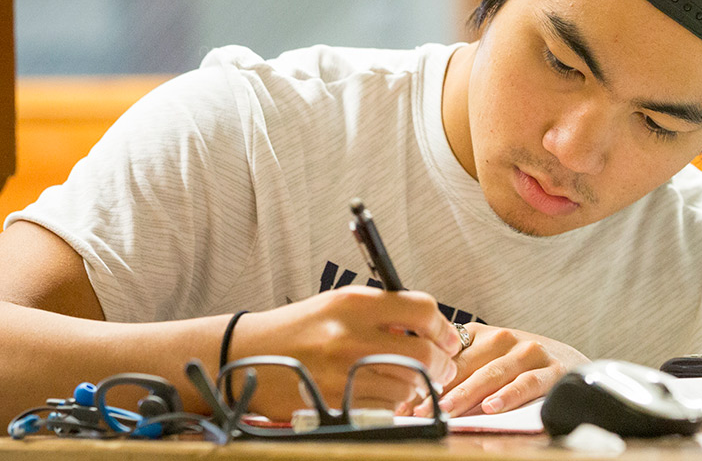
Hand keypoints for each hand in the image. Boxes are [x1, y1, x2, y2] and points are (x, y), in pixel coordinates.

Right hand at [231, 287, 461, 418]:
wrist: (243, 355)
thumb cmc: (297, 329)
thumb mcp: (338, 306)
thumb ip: (382, 313)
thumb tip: (430, 330)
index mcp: (355, 302)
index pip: (422, 309)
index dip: (445, 328)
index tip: (448, 340)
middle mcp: (350, 334)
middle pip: (423, 352)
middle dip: (441, 364)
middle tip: (442, 368)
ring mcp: (341, 370)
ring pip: (407, 384)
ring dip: (416, 387)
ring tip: (407, 381)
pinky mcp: (333, 400)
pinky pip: (384, 407)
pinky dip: (392, 404)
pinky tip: (383, 395)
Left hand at [413, 323, 587, 416]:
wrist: (567, 361)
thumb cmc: (516, 366)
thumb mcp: (485, 359)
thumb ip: (455, 372)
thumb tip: (410, 398)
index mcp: (481, 335)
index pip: (447, 357)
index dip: (425, 379)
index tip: (406, 402)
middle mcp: (504, 339)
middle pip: (466, 365)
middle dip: (441, 390)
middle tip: (420, 410)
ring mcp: (528, 353)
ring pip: (493, 373)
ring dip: (468, 393)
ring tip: (448, 408)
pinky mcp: (551, 370)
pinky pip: (527, 384)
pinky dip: (509, 396)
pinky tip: (492, 407)